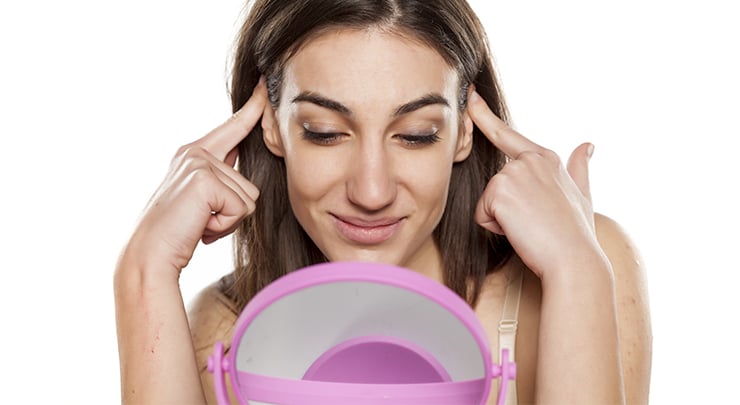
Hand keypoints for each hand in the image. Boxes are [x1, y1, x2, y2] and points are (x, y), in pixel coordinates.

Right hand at [124, 78, 266, 275]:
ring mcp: (200, 164)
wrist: (149, 255)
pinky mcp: (205, 180)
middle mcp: (196, 153)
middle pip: (250, 184)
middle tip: (201, 220)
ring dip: (229, 221)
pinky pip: (242, 208)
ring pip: (249, 198)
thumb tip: (238, 158)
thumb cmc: (176, 233)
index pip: (233, 127)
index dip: (254, 108)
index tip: (267, 84)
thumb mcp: (200, 199)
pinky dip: (225, 226)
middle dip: (233, 212)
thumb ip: (220, 177)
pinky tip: (201, 227)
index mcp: (193, 153)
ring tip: (199, 223)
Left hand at [467, 90, 601, 278]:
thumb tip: (588, 145)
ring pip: (488, 200)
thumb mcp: (582, 195)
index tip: (470, 95)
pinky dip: (495, 228)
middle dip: (506, 207)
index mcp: (545, 158)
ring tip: (529, 225)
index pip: (506, 134)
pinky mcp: (499, 191)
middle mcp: (528, 160)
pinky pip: (481, 214)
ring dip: (501, 218)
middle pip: (494, 185)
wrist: (573, 260)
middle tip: (534, 220)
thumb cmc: (576, 234)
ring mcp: (513, 173)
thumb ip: (579, 168)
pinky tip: (519, 230)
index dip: (483, 115)